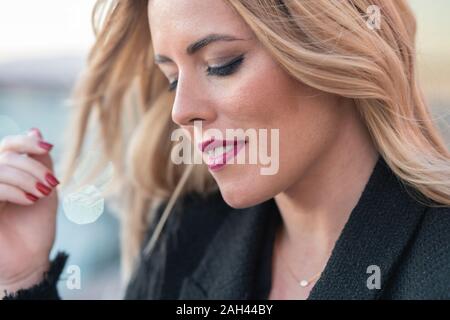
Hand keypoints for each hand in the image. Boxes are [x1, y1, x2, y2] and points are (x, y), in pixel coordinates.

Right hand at [0, 128, 58, 295]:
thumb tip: (36, 130)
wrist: (30, 259)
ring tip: (41, 193)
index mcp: (6, 172)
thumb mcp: (45, 187)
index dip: (26, 141)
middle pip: (6, 154)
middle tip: (51, 183)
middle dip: (33, 166)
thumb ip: (41, 162)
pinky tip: (30, 199)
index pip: (7, 145)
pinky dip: (13, 189)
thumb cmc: (36, 224)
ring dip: (26, 177)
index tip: (48, 148)